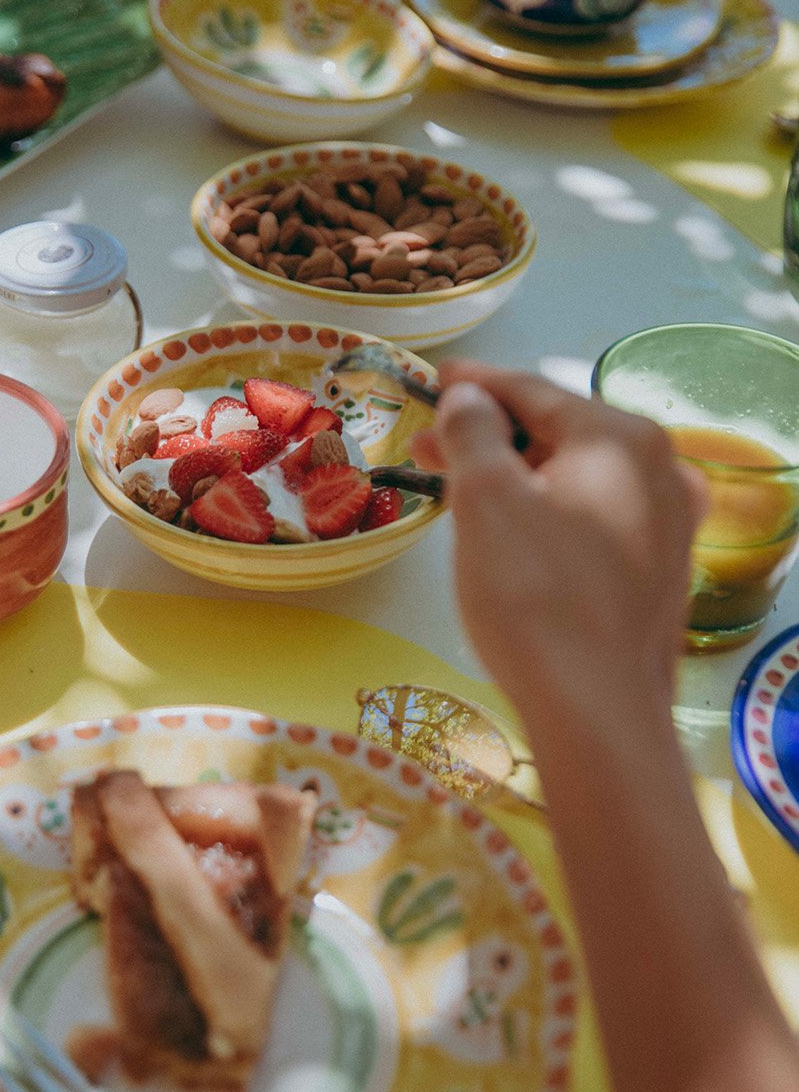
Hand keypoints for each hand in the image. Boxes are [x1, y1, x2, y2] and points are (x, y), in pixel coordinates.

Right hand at [411, 362, 707, 723]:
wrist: (597, 711)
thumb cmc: (534, 596)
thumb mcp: (487, 499)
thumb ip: (474, 431)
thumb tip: (470, 396)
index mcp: (621, 437)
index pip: (533, 390)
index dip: (474, 384)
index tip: (431, 381)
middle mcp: (659, 469)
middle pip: (557, 433)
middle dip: (488, 436)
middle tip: (425, 447)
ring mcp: (666, 525)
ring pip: (574, 479)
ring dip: (514, 477)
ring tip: (458, 492)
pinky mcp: (657, 573)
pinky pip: (592, 520)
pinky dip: (547, 512)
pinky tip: (512, 534)